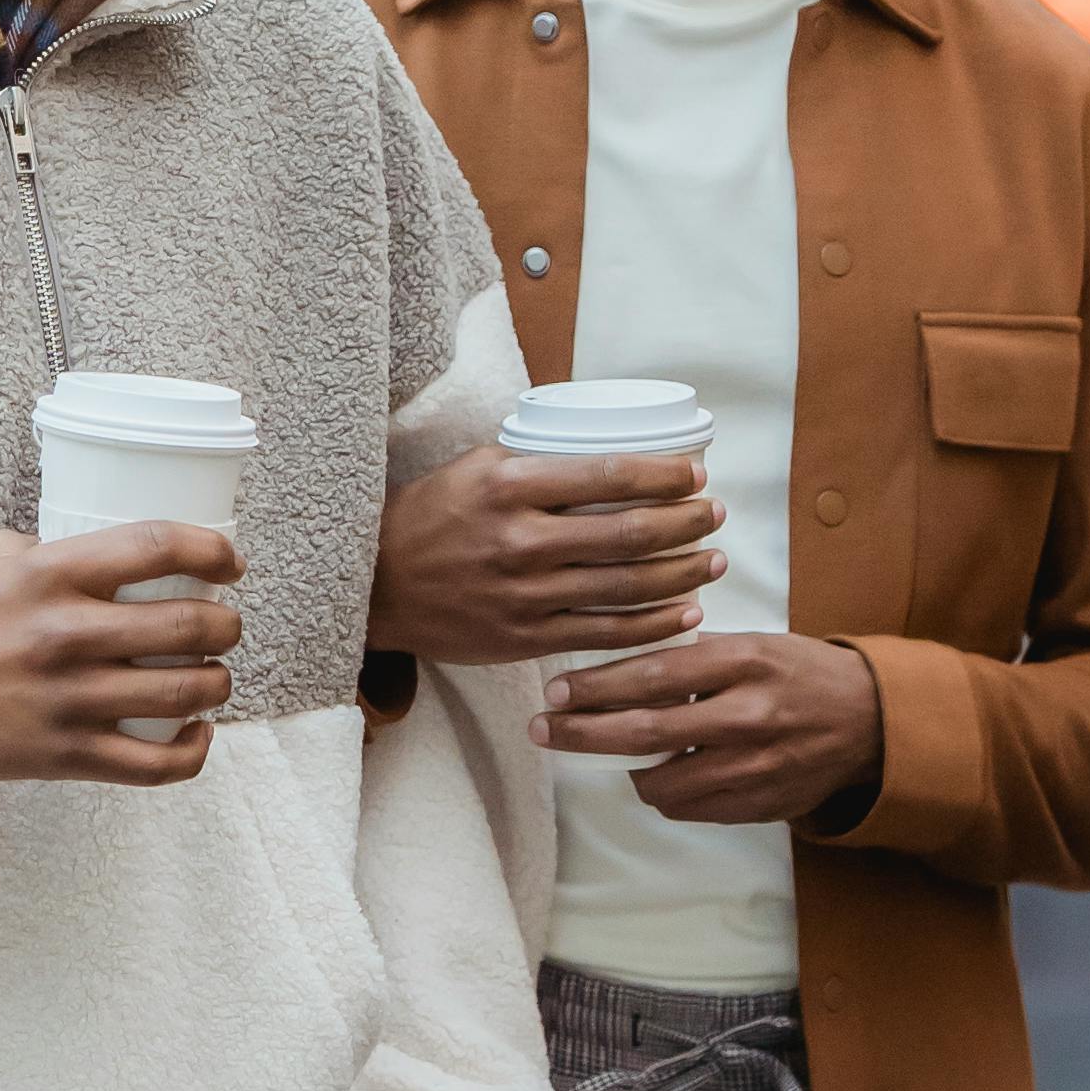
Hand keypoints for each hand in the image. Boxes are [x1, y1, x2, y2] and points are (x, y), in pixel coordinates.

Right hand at [0, 522, 241, 785]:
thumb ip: (58, 550)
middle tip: (224, 627)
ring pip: (183, 695)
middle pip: (187, 627)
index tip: (230, 564)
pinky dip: (193, 751)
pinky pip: (155, 764)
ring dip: (217, 684)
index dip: (211, 551)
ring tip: (212, 676)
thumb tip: (117, 556)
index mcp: (51, 573)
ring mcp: (69, 699)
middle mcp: (66, 633)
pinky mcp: (66, 754)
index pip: (157, 546)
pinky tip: (197, 733)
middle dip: (226, 627)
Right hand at [369, 442, 719, 668]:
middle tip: (715, 514)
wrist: (374, 585)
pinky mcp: (525, 638)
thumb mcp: (475, 467)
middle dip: (685, 523)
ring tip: (713, 560)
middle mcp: (520, 540)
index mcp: (509, 485)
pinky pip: (604, 634)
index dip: (663, 476)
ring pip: (625, 586)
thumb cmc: (429, 516)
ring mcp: (525, 595)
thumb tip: (607, 452)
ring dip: (681, 573)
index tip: (695, 473)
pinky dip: (652, 625)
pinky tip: (685, 613)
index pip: (608, 474)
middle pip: (628, 533)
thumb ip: (537, 460)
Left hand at [545, 628, 886, 826]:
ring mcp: (753, 767)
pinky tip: (665, 771)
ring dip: (627, 769)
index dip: (597, 686)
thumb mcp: (752, 644)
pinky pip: (690, 808)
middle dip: (583, 733)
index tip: (555, 691)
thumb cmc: (799, 673)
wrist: (870, 722)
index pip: (653, 674)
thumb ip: (693, 659)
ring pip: (661, 783)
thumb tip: (618, 671)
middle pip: (644, 732)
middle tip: (543, 730)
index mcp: (743, 662)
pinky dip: (668, 791)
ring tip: (614, 751)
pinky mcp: (758, 805)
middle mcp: (746, 716)